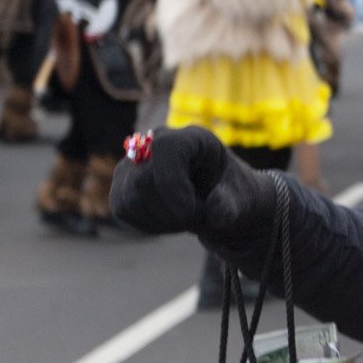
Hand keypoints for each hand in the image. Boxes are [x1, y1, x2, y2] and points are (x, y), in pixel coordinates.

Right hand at [110, 126, 271, 238]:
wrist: (217, 202)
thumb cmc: (230, 196)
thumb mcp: (240, 201)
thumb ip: (228, 207)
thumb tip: (215, 213)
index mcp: (193, 138)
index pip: (166, 149)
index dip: (173, 185)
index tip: (191, 213)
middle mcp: (157, 143)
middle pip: (143, 180)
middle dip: (171, 212)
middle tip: (198, 218)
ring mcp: (134, 163)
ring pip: (129, 199)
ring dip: (161, 221)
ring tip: (187, 219)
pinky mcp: (122, 185)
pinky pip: (124, 210)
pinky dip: (149, 225)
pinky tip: (170, 221)